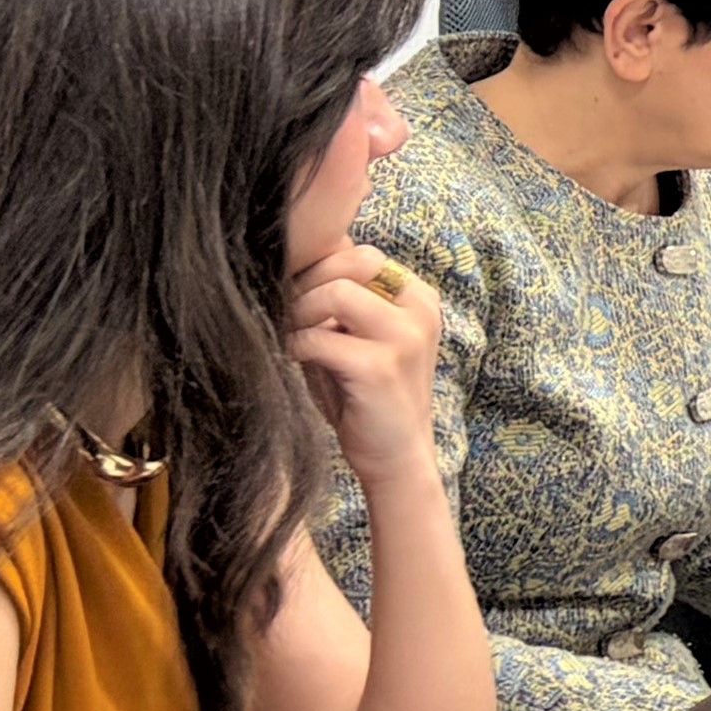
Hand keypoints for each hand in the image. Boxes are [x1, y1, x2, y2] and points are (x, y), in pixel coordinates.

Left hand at [287, 247, 444, 484]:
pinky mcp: (380, 368)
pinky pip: (319, 339)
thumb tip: (294, 258)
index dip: (320, 269)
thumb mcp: (357, 338)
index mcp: (418, 297)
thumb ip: (338, 301)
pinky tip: (294, 360)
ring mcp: (406, 337)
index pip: (361, 254)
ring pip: (336, 293)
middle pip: (351, 262)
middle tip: (291, 316)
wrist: (395, 457)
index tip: (299, 298)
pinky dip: (296, 346)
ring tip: (293, 337)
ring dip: (301, 313)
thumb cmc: (365, 396)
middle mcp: (420, 310)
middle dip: (309, 284)